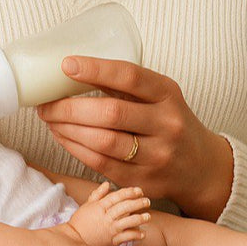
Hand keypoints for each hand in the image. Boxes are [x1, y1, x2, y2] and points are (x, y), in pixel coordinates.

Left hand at [36, 56, 234, 219]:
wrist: (201, 167)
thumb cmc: (170, 123)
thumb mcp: (159, 96)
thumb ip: (123, 85)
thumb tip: (72, 70)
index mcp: (168, 94)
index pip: (129, 77)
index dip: (95, 69)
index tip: (66, 65)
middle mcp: (166, 124)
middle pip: (110, 114)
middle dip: (69, 108)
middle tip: (45, 104)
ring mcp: (157, 156)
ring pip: (102, 143)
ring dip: (68, 131)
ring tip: (50, 121)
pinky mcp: (144, 180)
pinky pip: (101, 164)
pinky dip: (76, 149)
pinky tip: (63, 138)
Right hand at [57, 182, 150, 245]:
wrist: (73, 239)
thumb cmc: (80, 222)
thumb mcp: (87, 205)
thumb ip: (98, 194)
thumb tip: (107, 184)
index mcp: (100, 206)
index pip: (117, 196)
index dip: (129, 192)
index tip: (139, 190)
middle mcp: (106, 217)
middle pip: (124, 208)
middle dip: (137, 203)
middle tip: (147, 201)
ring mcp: (109, 229)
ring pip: (127, 222)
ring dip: (139, 219)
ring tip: (148, 216)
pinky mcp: (112, 241)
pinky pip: (126, 237)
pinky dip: (135, 235)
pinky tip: (142, 233)